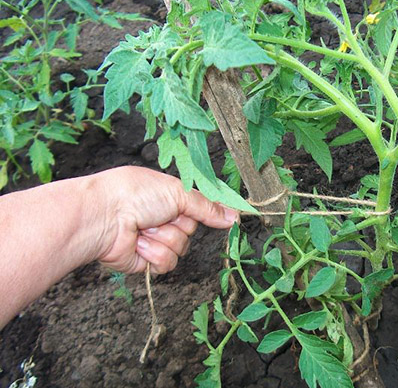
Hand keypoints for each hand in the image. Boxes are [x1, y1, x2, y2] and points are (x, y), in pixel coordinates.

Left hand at [94, 166, 238, 273]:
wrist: (103, 217)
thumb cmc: (134, 194)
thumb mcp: (178, 192)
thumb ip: (208, 207)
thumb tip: (234, 216)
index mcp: (168, 197)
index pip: (199, 208)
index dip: (210, 213)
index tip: (229, 217)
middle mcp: (162, 218)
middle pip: (192, 230)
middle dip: (179, 224)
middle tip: (160, 215)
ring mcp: (154, 240)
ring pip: (180, 248)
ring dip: (164, 238)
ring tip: (144, 228)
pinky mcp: (146, 261)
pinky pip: (167, 263)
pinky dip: (154, 253)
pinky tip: (139, 243)